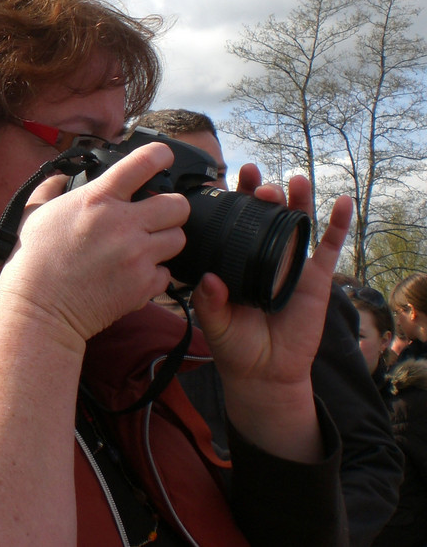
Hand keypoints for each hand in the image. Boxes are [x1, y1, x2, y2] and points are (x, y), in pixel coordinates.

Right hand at [0, 142, 189, 350]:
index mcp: (97, 199)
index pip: (144, 162)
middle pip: (177, 205)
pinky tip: (133, 275)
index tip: (163, 158)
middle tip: (154, 217)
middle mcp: (123, 223)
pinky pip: (166, 274)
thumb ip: (51, 187)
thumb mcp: (34, 213)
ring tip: (143, 248)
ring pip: (178, 238)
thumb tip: (61, 175)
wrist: (38, 309)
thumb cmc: (31, 261)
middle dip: (169, 209)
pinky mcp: (143, 285)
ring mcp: (137, 255)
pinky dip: (153, 275)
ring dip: (163, 242)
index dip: (160, 155)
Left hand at [192, 172, 352, 461]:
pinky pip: (328, 247)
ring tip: (295, 179)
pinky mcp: (316, 279)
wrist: (263, 374)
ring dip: (297, 199)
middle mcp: (262, 256)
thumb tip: (209, 279)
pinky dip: (337, 224)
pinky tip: (342, 201)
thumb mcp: (215, 323)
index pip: (234, 222)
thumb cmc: (234, 346)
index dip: (234, 199)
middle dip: (263, 193)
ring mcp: (290, 264)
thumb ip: (210, 302)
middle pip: (265, 215)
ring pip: (297, 224)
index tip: (228, 178)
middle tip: (258, 182)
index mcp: (235, 260)